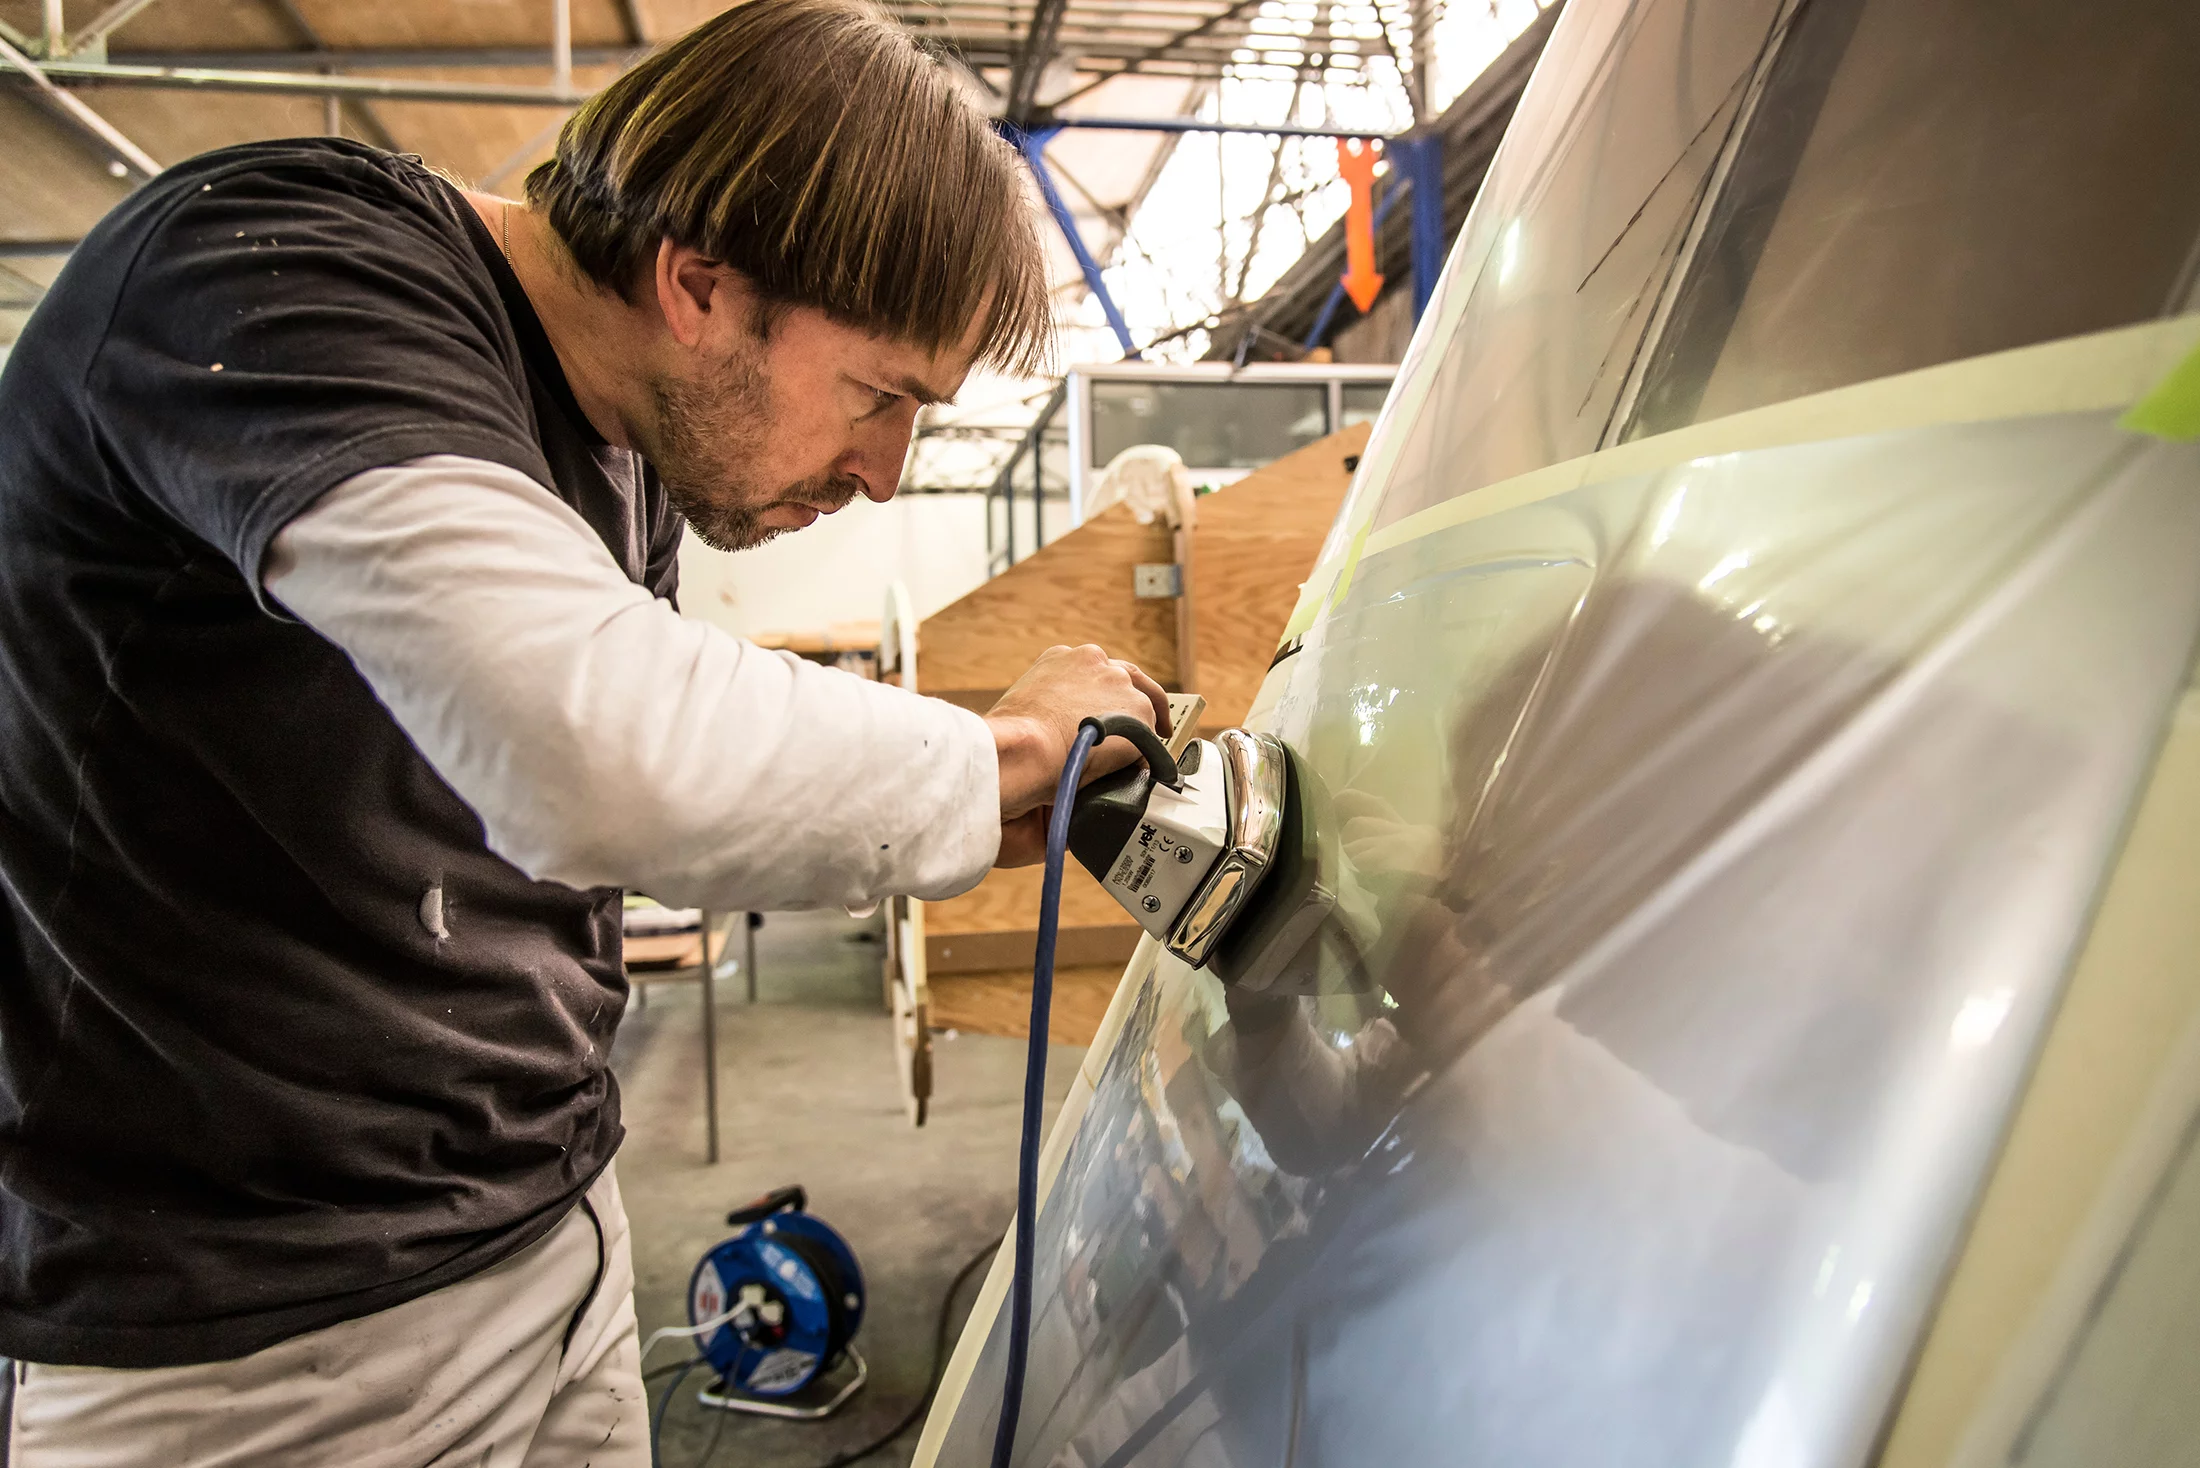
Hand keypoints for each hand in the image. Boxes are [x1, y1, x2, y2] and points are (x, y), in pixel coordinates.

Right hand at [986, 644, 1170, 865]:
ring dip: (1143, 726)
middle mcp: (1093, 660)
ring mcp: (1118, 682)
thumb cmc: (1013, 742)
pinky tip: (1146, 769)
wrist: (1024, 750)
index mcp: (1061, 657)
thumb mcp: (1026, 709)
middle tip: (1147, 722)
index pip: (1094, 670)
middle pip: (1127, 676)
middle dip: (1136, 700)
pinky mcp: (1138, 710)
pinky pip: (1150, 735)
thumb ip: (1047, 710)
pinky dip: (1148, 753)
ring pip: (1142, 704)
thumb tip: (1052, 732)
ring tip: (1150, 748)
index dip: (1104, 692)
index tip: (1110, 705)